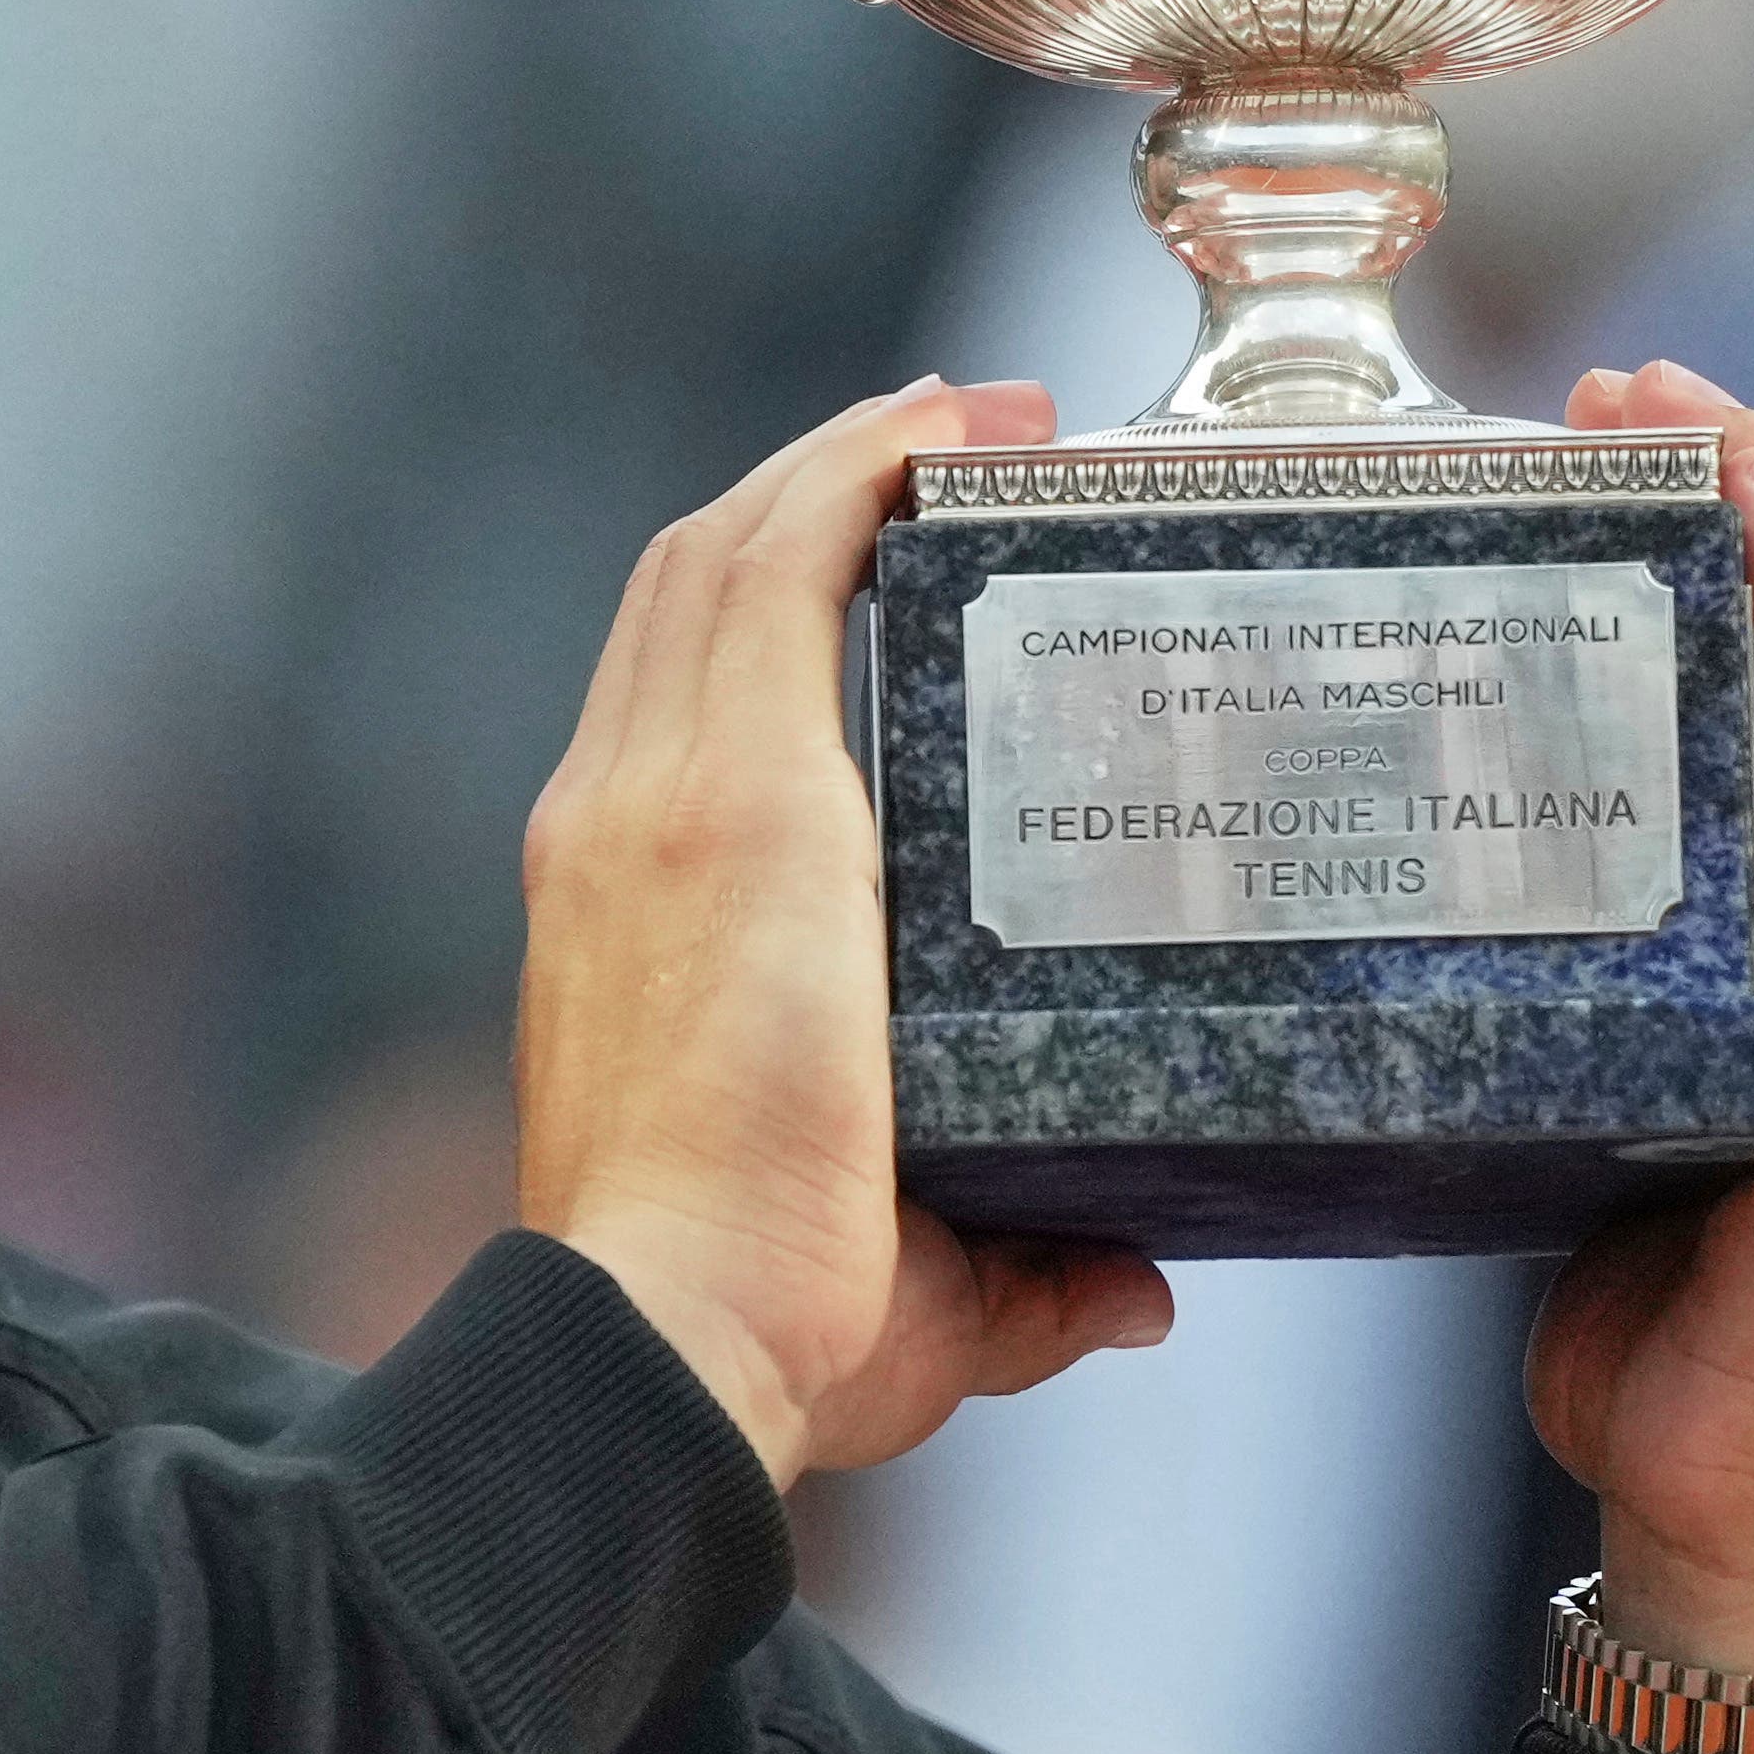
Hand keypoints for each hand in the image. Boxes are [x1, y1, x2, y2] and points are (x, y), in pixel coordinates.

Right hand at [519, 378, 1178, 1489]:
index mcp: (626, 915)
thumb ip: (1033, 1280)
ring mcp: (658, 801)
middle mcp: (617, 825)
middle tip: (959, 447)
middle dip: (808, 491)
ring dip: (837, 457)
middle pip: (689, 589)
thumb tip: (1136, 1292)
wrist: (662, 1339)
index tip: (887, 549)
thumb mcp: (918, 1287)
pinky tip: (943, 425)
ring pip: (721, 557)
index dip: (766, 599)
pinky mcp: (731, 796)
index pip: (675, 699)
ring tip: (971, 413)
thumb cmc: (758, 1331)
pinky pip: (777, 567)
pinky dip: (850, 470)